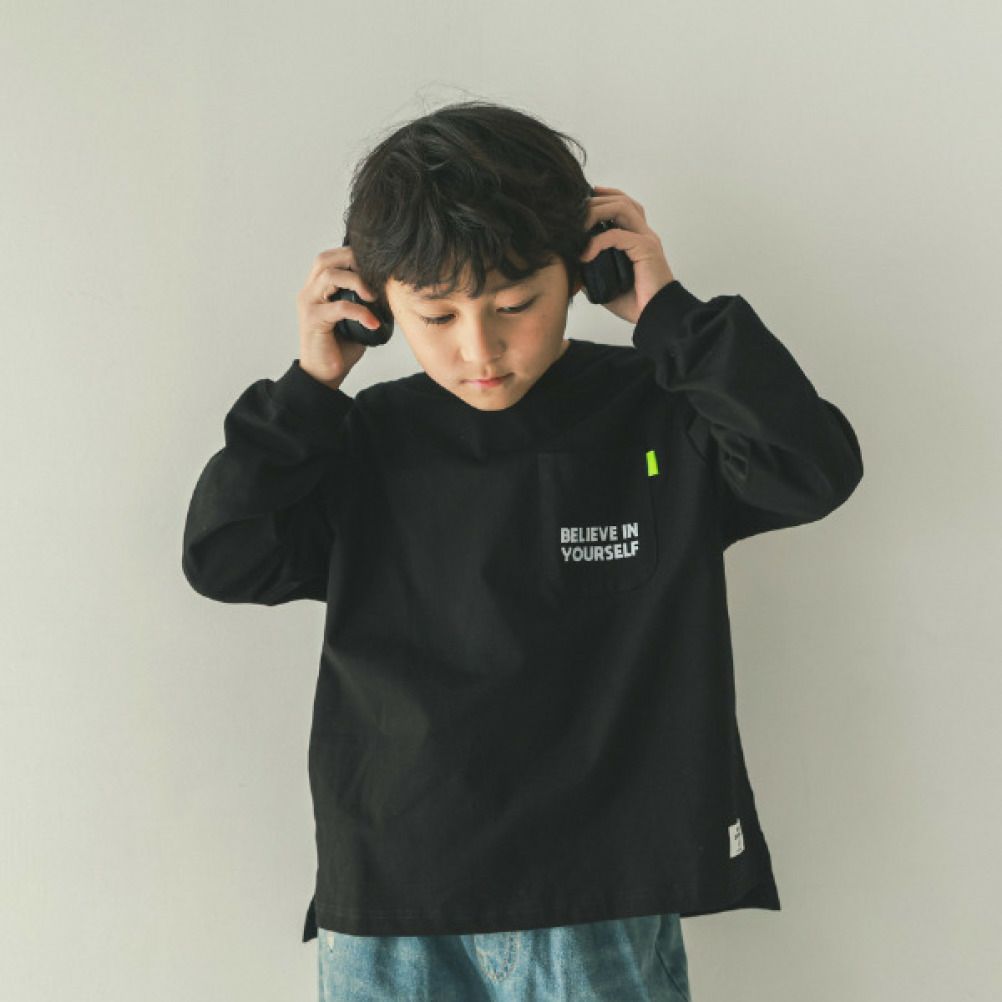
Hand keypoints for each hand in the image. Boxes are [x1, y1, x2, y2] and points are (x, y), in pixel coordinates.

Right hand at [295, 247, 375, 386]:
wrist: (324, 375)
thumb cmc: (340, 348)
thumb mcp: (356, 319)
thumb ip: (365, 302)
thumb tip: (391, 290)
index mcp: (317, 289)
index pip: (330, 258)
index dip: (351, 255)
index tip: (374, 265)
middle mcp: (309, 293)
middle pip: (325, 260)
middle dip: (351, 260)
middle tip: (374, 274)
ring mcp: (309, 304)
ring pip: (330, 276)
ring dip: (356, 281)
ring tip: (374, 297)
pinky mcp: (313, 320)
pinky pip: (339, 307)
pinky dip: (360, 312)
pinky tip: (373, 323)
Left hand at [580, 186, 675, 323]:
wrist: (655, 317)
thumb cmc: (635, 304)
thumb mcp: (605, 284)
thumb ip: (592, 271)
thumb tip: (572, 265)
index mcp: (637, 239)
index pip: (623, 206)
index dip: (603, 198)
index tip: (581, 202)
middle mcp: (644, 234)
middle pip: (621, 200)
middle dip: (595, 201)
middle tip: (575, 213)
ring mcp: (646, 239)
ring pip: (622, 208)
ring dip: (597, 211)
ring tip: (578, 227)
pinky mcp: (646, 248)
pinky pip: (617, 235)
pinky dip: (597, 242)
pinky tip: (585, 255)